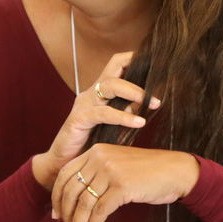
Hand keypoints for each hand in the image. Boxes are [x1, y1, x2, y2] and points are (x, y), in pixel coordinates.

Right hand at [31, 52, 157, 188]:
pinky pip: (104, 113)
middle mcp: (91, 93)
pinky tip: (138, 123)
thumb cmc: (90, 144)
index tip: (156, 61)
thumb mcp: (113, 125)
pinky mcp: (79, 118)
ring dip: (136, 92)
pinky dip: (123, 117)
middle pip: (114, 67)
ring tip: (154, 103)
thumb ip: (127, 112)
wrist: (64, 164)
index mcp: (100, 92)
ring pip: (111, 86)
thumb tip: (149, 105)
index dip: (134, 58)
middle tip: (158, 84)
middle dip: (138, 69)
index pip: (116, 64)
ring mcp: (84, 104)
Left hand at [52, 144, 200, 221]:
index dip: (57, 197)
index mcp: (96, 150)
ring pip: (84, 204)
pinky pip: (100, 211)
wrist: (176, 171)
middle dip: (65, 216)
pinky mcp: (122, 186)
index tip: (56, 214)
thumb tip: (76, 200)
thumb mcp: (118, 165)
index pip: (66, 174)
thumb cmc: (149, 172)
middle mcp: (100, 158)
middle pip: (71, 191)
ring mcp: (111, 171)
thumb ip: (98, 174)